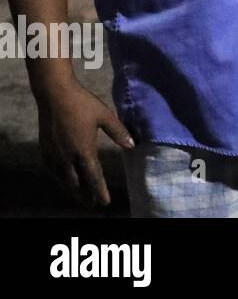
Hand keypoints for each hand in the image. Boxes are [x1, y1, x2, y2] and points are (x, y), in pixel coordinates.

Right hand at [36, 80, 133, 206]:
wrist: (55, 95)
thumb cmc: (82, 103)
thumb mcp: (105, 116)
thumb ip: (119, 132)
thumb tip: (131, 146)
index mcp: (83, 150)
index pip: (93, 177)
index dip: (100, 191)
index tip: (105, 202)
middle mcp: (67, 157)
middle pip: (76, 184)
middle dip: (85, 195)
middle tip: (93, 204)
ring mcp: (54, 155)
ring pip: (63, 180)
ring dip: (72, 189)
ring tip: (80, 196)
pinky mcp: (45, 150)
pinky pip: (53, 171)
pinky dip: (61, 179)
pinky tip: (65, 179)